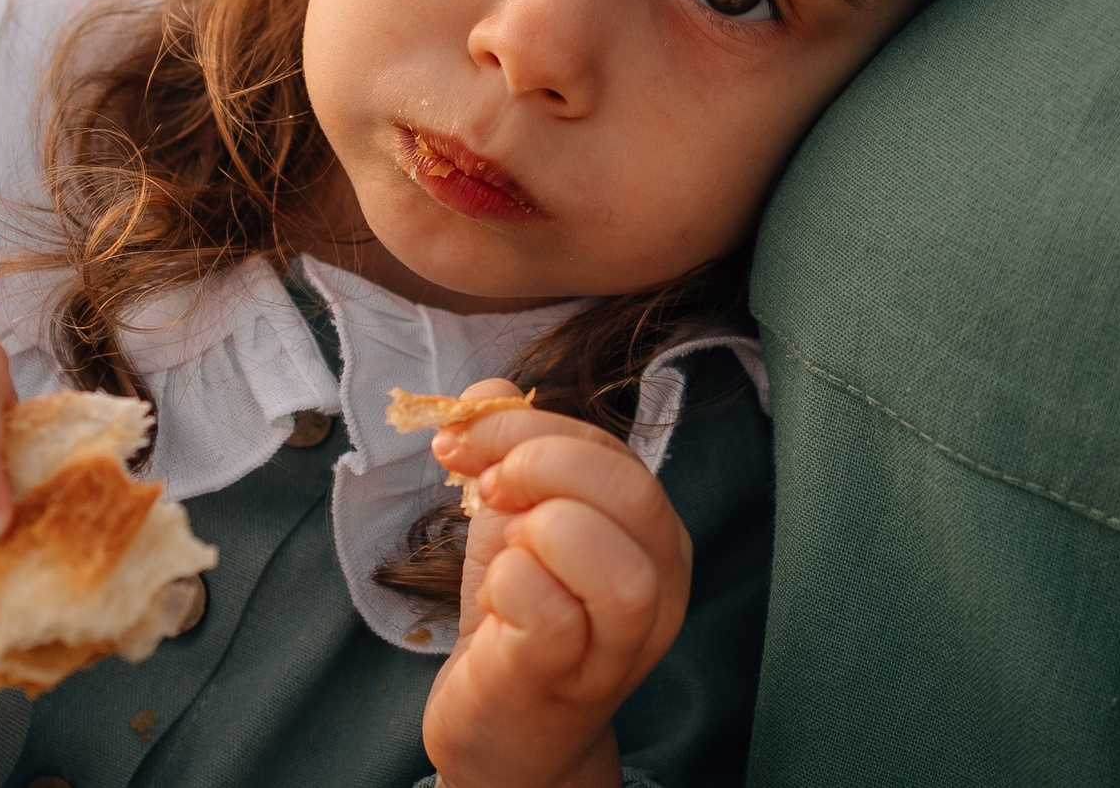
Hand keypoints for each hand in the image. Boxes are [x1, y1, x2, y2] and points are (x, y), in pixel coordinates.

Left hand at [420, 379, 690, 787]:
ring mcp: (621, 643)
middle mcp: (659, 587)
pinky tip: (494, 601)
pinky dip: (510, 589)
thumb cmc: (521, 619)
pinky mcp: (568, 681)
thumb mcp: (514, 520)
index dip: (528, 426)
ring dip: (539, 532)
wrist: (504, 730)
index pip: (610, 450)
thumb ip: (508, 448)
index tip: (460, 440)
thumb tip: (487, 390)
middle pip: (628, 492)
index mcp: (652, 534)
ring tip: (504, 550)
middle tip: (482, 486)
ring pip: (615, 565)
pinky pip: (549, 616)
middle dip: (539, 464)